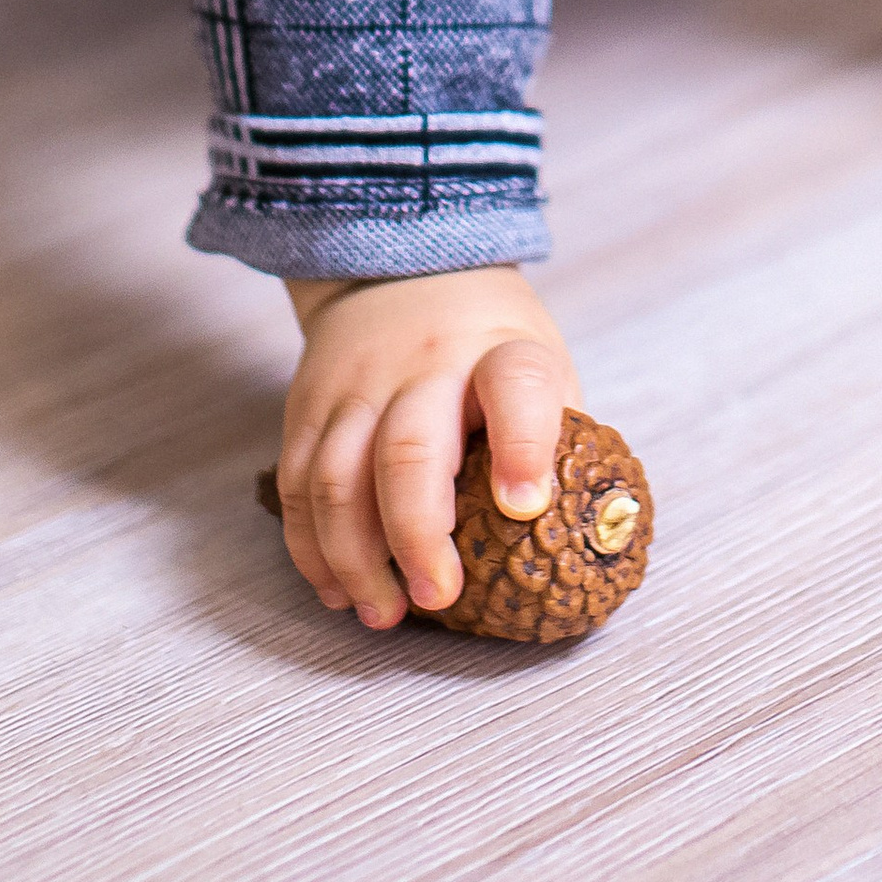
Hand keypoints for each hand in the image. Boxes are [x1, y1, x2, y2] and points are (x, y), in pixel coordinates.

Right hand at [272, 264, 573, 628]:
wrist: (402, 270)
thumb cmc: (489, 343)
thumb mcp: (541, 365)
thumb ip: (554, 438)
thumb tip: (584, 534)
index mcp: (501, 352)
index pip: (517, 386)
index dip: (523, 445)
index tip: (524, 507)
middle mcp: (427, 364)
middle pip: (409, 449)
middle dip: (417, 535)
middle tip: (438, 597)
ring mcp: (359, 384)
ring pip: (337, 476)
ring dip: (354, 558)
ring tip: (382, 611)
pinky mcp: (310, 406)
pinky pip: (297, 484)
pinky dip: (311, 546)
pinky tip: (335, 586)